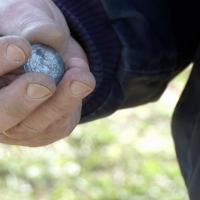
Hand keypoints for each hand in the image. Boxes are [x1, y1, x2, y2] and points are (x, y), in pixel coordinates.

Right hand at [0, 0, 95, 146]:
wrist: (57, 52)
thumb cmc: (34, 34)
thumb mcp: (28, 19)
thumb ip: (31, 25)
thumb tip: (43, 36)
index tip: (22, 47)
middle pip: (1, 115)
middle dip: (20, 100)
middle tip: (44, 83)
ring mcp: (20, 123)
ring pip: (32, 125)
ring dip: (59, 103)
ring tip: (80, 80)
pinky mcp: (46, 130)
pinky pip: (58, 124)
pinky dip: (72, 103)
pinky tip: (82, 82)